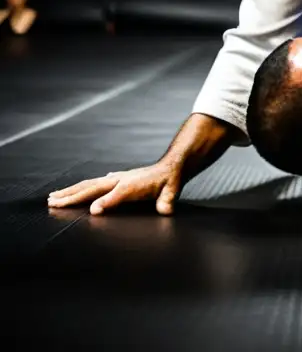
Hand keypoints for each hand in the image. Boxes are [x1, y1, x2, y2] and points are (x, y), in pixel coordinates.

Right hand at [47, 162, 182, 215]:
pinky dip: (82, 188)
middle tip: (52, 202)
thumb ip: (167, 201)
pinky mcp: (117, 179)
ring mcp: (117, 178)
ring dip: (71, 191)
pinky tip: (78, 190)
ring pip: (89, 185)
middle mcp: (120, 179)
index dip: (105, 202)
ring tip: (54, 197)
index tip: (92, 212)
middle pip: (92, 187)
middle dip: (72, 195)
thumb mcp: (171, 191)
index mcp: (132, 184)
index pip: (114, 194)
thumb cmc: (171, 181)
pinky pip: (94, 184)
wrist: (172, 165)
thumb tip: (165, 210)